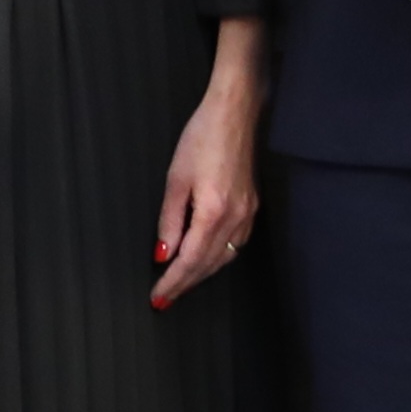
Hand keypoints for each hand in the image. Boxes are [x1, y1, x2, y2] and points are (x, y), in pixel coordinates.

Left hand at [154, 50, 263, 306]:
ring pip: (225, 258)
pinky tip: (206, 259)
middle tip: (165, 298)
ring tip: (181, 283)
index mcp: (214, 212)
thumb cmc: (202, 137)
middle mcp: (236, 218)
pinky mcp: (252, 206)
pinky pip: (236, 244)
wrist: (235, 113)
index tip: (158, 297)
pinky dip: (218, 258)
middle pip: (209, 265)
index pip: (191, 260)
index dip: (173, 281)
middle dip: (186, 283)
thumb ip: (169, 221)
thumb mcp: (176, 179)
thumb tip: (163, 254)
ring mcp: (248, 214)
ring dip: (202, 274)